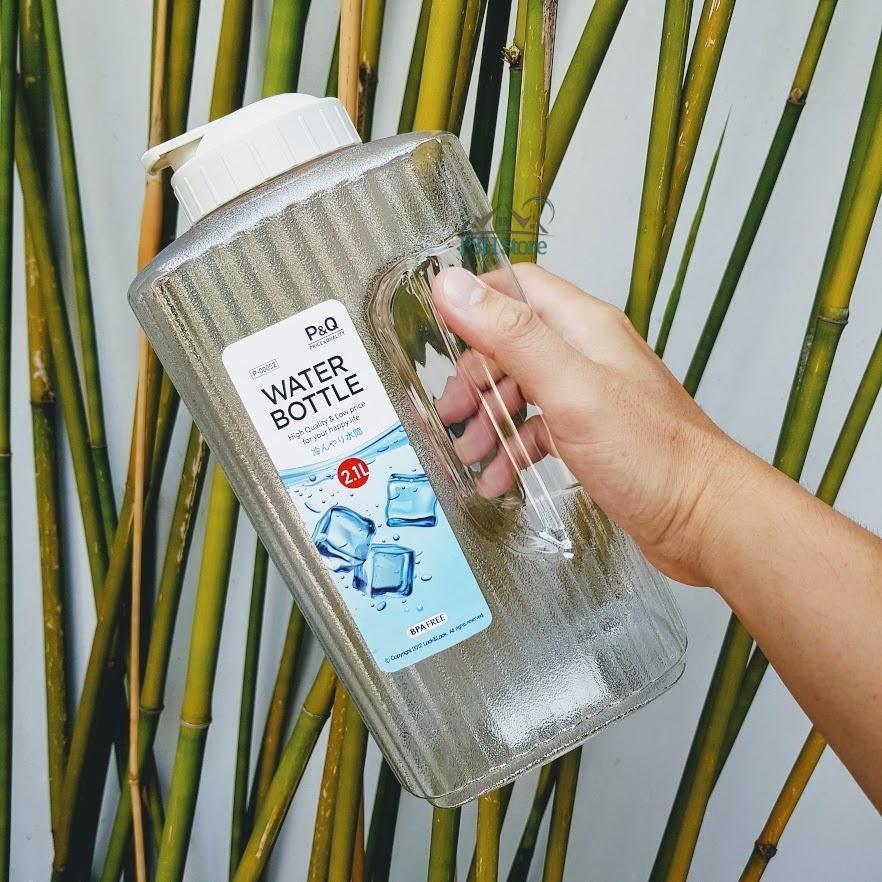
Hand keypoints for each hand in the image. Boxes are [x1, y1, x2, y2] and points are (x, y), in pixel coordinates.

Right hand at [430, 263, 751, 585]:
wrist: (704, 518)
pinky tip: (500, 479)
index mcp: (582, 327)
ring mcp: (590, 395)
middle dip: (474, 378)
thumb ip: (512, 336)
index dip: (473, 303)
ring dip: (490, 420)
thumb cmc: (650, 455)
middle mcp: (586, 354)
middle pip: (511, 344)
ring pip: (522, 391)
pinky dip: (515, 450)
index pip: (516, 288)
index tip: (435, 332)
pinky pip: (540, 431)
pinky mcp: (592, 435)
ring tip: (470, 455)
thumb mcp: (570, 388)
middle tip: (451, 415)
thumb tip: (453, 286)